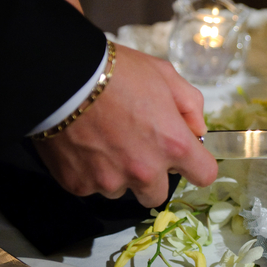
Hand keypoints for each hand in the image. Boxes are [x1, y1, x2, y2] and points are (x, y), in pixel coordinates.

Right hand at [33, 46, 217, 207]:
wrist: (62, 78)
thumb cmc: (118, 72)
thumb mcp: (165, 75)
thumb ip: (190, 106)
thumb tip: (197, 131)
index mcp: (173, 144)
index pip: (204, 176)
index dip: (196, 165)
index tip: (185, 157)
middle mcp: (145, 171)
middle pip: (158, 194)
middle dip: (152, 175)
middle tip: (136, 147)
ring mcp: (110, 181)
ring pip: (122, 190)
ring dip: (119, 173)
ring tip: (104, 141)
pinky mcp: (79, 185)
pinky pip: (92, 186)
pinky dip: (90, 171)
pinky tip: (83, 145)